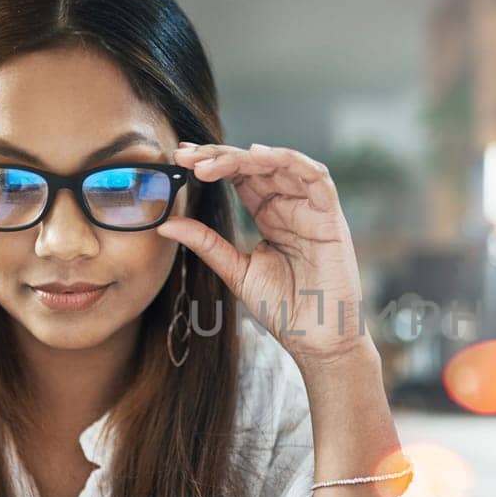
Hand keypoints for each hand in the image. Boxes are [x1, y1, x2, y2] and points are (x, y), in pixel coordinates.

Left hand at [159, 142, 372, 368]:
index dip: (212, 164)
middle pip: (257, 165)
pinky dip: (290, 161)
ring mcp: (312, 210)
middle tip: (186, 156)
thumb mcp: (236, 270)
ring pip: (282, 164)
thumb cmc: (284, 309)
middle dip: (220, 156)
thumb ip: (206, 243)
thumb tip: (164, 224)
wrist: (316, 340)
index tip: (178, 159)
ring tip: (211, 162)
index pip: (240, 176)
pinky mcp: (331, 219)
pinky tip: (259, 156)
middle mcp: (291, 206)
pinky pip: (317, 179)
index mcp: (270, 214)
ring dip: (246, 157)